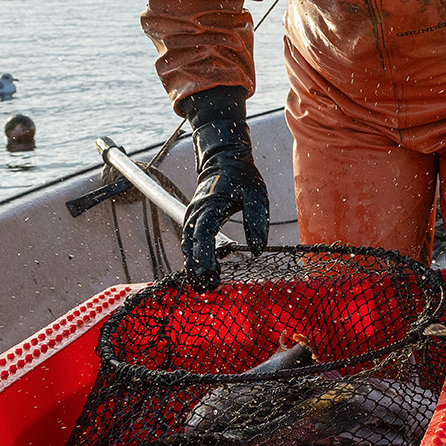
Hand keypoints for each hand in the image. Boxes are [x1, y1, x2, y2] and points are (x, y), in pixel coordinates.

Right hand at [178, 88, 270, 289]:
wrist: (224, 158)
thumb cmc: (242, 176)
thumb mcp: (257, 195)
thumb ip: (258, 221)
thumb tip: (257, 250)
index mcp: (210, 206)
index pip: (202, 235)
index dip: (203, 256)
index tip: (209, 273)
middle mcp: (196, 213)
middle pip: (190, 245)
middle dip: (197, 268)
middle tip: (209, 287)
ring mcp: (193, 216)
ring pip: (188, 246)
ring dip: (195, 265)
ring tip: (207, 285)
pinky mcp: (195, 219)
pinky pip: (191, 241)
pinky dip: (196, 257)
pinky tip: (206, 271)